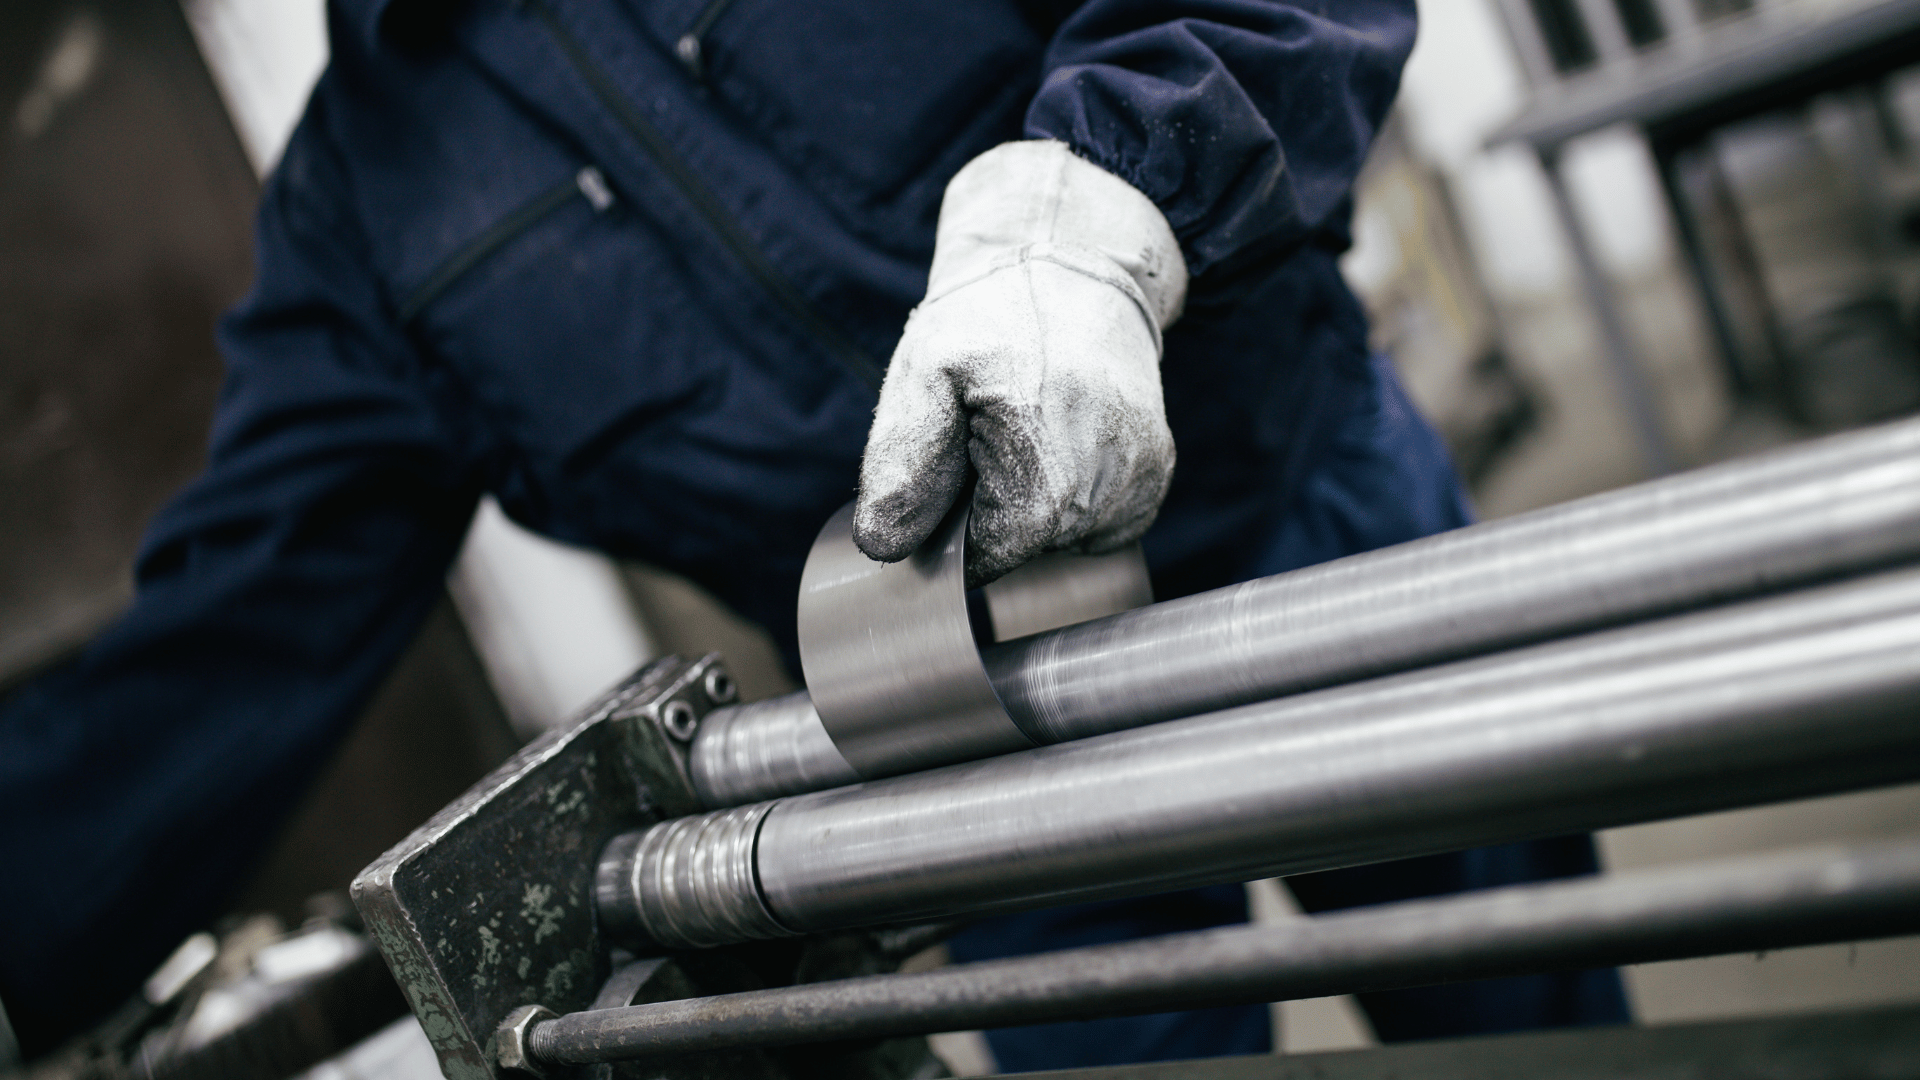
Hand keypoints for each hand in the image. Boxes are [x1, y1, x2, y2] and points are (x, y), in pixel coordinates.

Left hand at [852, 140, 1186, 585]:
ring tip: (1025, 426)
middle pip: (1023, 554)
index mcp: (1046, 482)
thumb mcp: (924, 376)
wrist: (1076, 263)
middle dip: (990, 511)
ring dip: (1028, 502)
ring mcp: (1140, 488)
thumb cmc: (992, 320)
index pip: (983, 565)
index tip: (953, 465)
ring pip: (1059, 540)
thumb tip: (887, 547)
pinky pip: (1095, 520)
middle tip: (984, 432)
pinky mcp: (1156, 478)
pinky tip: (1057, 437)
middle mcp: (1107, 496)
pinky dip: (1065, 493)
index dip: (953, 528)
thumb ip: (901, 467)